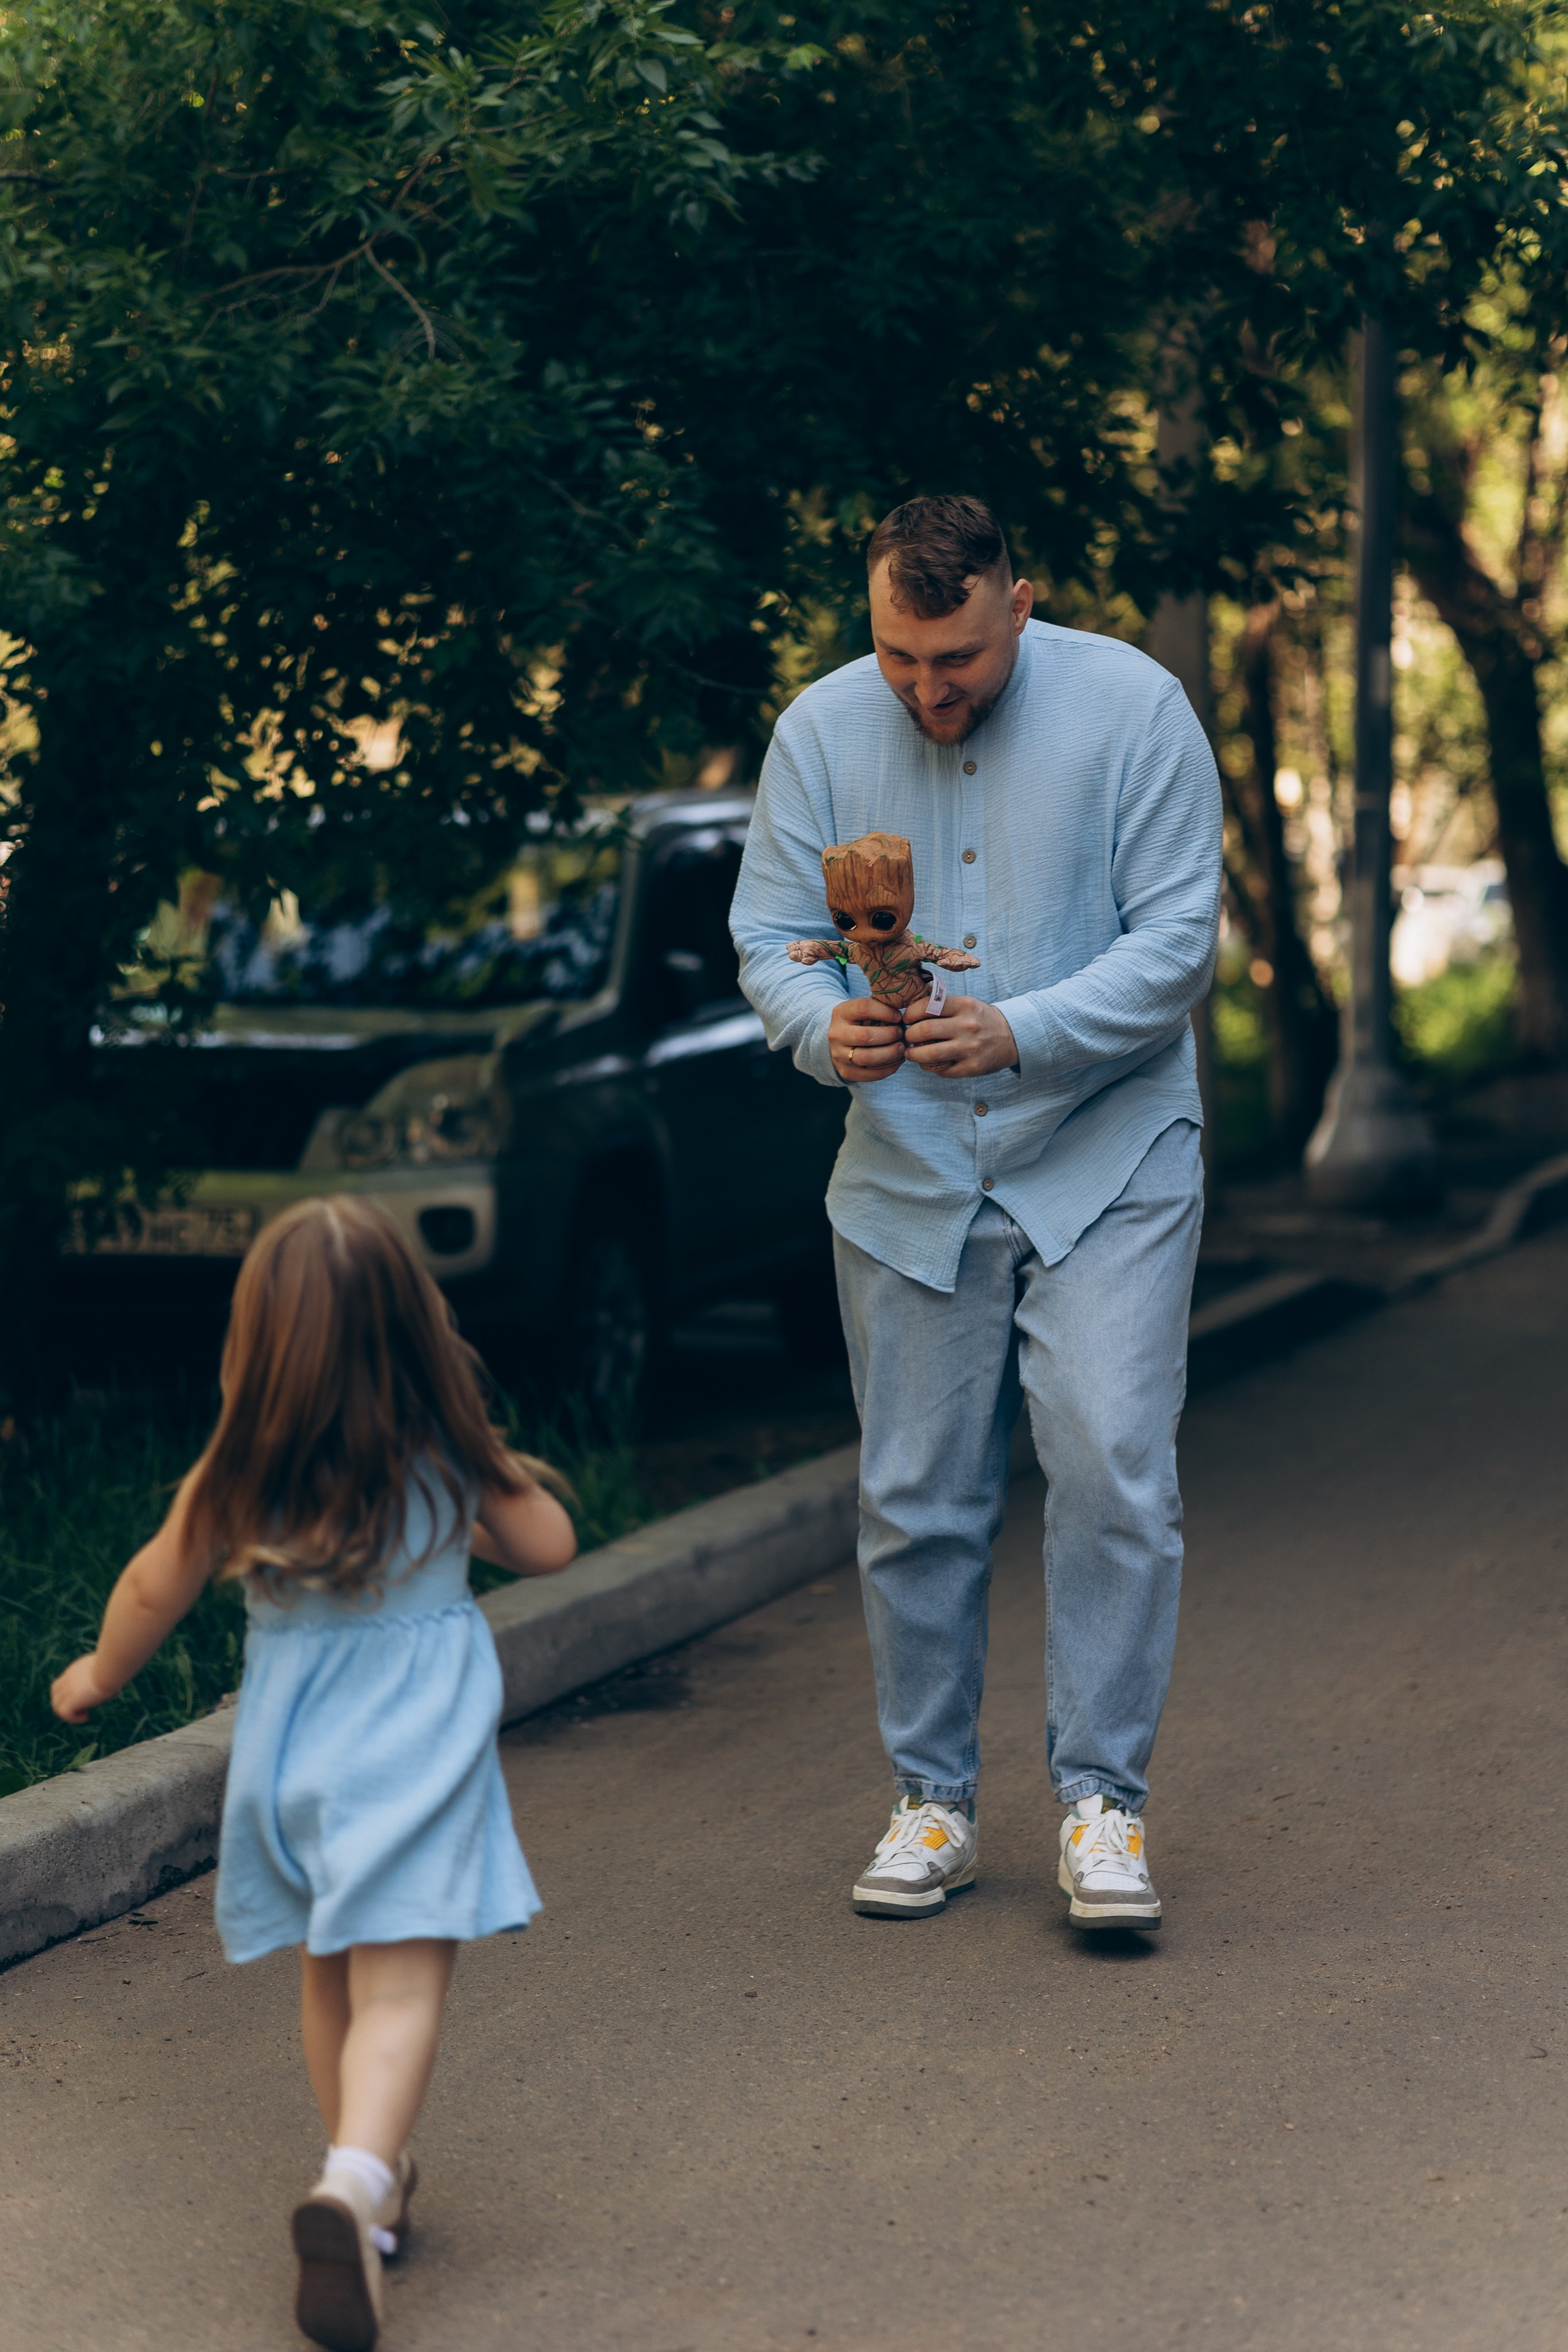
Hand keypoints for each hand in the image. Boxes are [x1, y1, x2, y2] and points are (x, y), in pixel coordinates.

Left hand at [51, 1653, 116, 1724]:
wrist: (111, 1667)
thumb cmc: (116, 1666)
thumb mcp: (109, 1668)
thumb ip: (106, 1671)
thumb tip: (118, 1674)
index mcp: (77, 1668)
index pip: (64, 1680)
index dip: (70, 1691)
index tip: (86, 1695)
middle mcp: (69, 1678)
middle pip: (55, 1692)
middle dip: (65, 1702)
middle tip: (81, 1707)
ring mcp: (68, 1689)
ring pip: (56, 1705)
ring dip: (68, 1713)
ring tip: (83, 1714)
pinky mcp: (71, 1699)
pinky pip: (64, 1713)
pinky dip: (73, 1719)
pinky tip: (86, 1717)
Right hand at [828, 993, 905, 1083]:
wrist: (838, 1041)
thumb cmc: (859, 1021)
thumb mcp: (862, 1009)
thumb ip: (879, 1007)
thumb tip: (905, 1013)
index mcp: (841, 1013)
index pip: (863, 1008)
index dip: (885, 1012)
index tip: (898, 1017)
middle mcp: (836, 1034)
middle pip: (865, 1036)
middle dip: (889, 1035)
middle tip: (901, 1033)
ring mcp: (838, 1055)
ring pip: (867, 1058)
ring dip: (890, 1053)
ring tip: (902, 1048)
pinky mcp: (846, 1072)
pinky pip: (871, 1074)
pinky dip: (888, 1069)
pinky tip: (897, 1060)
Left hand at [904, 994, 1019, 1078]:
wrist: (1011, 1037)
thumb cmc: (980, 1019)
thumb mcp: (966, 1004)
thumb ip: (941, 1005)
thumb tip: (909, 1010)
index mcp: (964, 1005)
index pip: (926, 1006)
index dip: (909, 1013)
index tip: (907, 1019)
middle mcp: (967, 1026)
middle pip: (924, 1030)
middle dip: (908, 1035)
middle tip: (907, 1037)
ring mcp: (970, 1048)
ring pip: (930, 1054)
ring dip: (914, 1054)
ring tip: (911, 1053)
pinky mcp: (972, 1067)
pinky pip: (942, 1071)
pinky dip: (930, 1068)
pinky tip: (930, 1063)